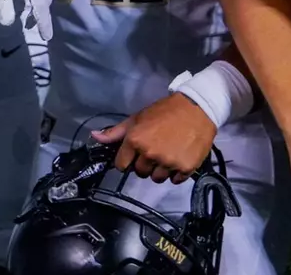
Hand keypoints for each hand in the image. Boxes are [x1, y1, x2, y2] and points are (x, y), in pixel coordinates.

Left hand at [93, 93, 216, 183]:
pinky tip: (178, 158)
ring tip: (166, 155)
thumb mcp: (136, 118)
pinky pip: (175, 180)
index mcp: (135, 141)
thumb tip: (94, 137)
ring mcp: (168, 163)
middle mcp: (150, 154)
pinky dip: (175, 173)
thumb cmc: (163, 112)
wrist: (196, 109)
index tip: (133, 155)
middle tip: (153, 151)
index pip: (121, 165)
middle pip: (139, 172)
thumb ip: (115, 132)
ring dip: (159, 170)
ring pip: (157, 178)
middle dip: (143, 164)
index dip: (126, 161)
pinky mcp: (186, 168)